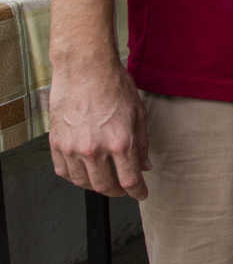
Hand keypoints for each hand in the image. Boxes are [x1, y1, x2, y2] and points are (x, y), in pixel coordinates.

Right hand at [50, 55, 148, 198]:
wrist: (85, 69)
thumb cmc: (114, 85)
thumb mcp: (138, 114)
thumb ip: (142, 144)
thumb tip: (144, 166)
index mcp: (120, 142)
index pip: (129, 181)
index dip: (137, 192)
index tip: (141, 194)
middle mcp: (94, 149)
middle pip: (105, 186)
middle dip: (118, 191)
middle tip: (124, 188)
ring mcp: (72, 148)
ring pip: (82, 182)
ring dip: (95, 185)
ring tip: (104, 179)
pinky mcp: (56, 143)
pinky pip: (63, 171)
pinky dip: (74, 177)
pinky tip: (83, 172)